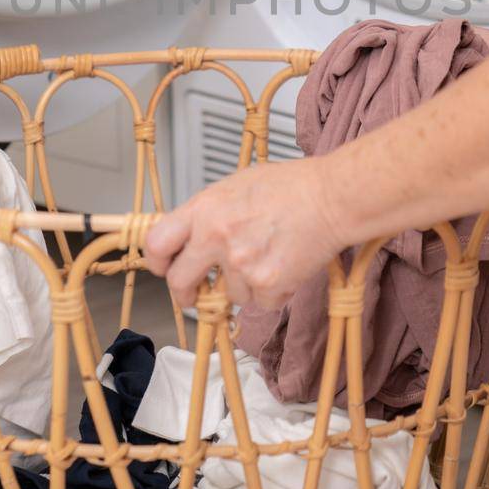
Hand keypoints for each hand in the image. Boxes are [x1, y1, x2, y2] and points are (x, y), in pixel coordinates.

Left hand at [144, 158, 345, 308]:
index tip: (165, 268)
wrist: (332, 198)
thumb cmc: (292, 186)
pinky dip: (273, 291)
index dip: (157, 261)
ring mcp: (241, 264)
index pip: (156, 243)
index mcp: (204, 209)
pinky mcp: (267, 285)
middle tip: (197, 294)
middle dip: (186, 293)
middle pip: (180, 282)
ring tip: (270, 254)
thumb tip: (191, 236)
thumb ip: (209, 213)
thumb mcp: (236, 186)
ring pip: (230, 294)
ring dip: (246, 285)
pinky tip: (286, 264)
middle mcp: (216, 237)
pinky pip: (261, 302)